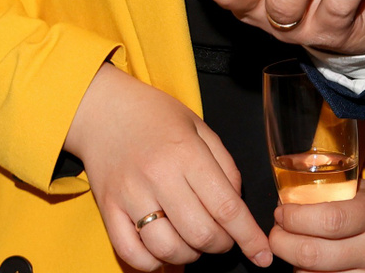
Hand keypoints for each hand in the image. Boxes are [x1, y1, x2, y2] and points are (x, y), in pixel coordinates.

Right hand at [63, 62, 273, 268]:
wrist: (102, 108)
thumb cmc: (155, 116)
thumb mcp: (199, 127)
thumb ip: (225, 166)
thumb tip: (237, 207)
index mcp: (186, 153)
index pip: (226, 207)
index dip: (248, 236)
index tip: (262, 254)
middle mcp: (158, 177)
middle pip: (201, 234)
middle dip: (221, 245)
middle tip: (223, 237)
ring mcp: (130, 196)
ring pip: (168, 249)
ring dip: (190, 256)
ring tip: (193, 241)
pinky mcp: (107, 210)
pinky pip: (132, 254)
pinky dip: (153, 264)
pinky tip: (164, 252)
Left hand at [269, 181, 364, 272]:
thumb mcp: (362, 189)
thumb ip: (327, 187)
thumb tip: (283, 190)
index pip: (327, 220)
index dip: (294, 218)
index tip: (281, 212)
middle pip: (313, 255)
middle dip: (282, 243)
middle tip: (277, 234)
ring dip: (294, 265)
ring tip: (295, 250)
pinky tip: (311, 267)